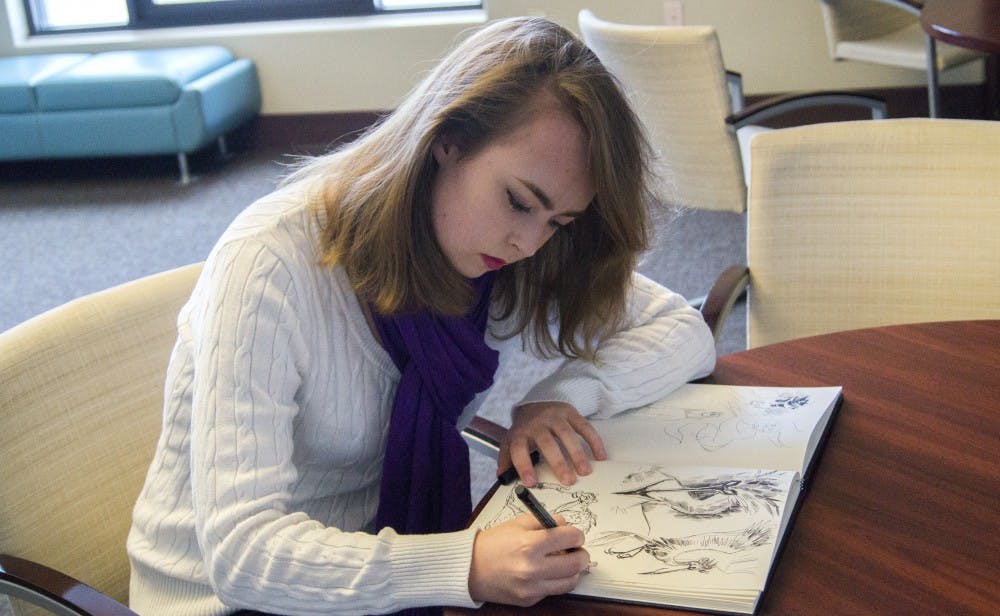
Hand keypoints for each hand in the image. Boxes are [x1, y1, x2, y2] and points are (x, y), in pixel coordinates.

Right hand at [468, 514, 590, 605]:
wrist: (470, 568)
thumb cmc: (493, 543)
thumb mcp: (518, 523)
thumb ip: (545, 522)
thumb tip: (567, 527)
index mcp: (530, 545)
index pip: (570, 538)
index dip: (577, 534)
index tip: (575, 535)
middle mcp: (532, 569)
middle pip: (576, 563)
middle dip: (581, 554)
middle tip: (577, 550)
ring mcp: (531, 588)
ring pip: (570, 582)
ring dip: (573, 571)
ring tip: (565, 562)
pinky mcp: (529, 600)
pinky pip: (553, 591)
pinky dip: (555, 581)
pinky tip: (547, 572)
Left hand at [498, 401, 606, 485]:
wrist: (535, 403)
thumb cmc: (524, 430)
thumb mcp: (511, 442)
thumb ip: (506, 460)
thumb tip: (502, 478)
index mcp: (520, 433)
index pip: (519, 449)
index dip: (524, 466)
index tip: (532, 483)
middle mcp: (537, 424)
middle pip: (547, 443)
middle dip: (558, 462)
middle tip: (568, 481)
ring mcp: (555, 417)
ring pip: (567, 434)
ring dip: (577, 453)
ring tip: (585, 472)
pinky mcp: (570, 413)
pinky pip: (584, 426)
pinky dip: (594, 441)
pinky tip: (600, 456)